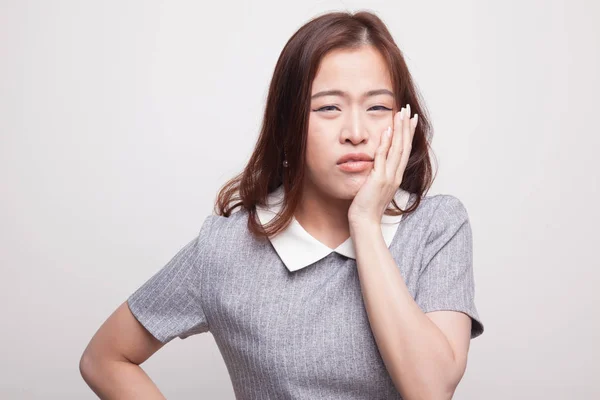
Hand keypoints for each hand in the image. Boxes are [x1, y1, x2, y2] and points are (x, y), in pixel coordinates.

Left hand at [348, 103, 417, 225]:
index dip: (408, 134)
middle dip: (406, 127)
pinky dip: (386, 143)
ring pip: (397, 149)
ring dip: (400, 130)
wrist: (365, 222)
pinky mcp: (379, 179)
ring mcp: (389, 176)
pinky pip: (383, 157)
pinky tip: (387, 130)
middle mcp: (395, 175)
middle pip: (404, 146)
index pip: (404, 151)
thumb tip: (375, 166)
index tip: (410, 120)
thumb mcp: (375, 188)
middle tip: (408, 110)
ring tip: (401, 113)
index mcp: (395, 176)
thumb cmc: (367, 207)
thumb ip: (378, 175)